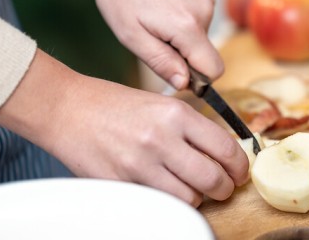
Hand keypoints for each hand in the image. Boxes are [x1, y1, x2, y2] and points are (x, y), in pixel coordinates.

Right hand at [0, 50, 248, 204]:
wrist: (67, 110)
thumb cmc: (115, 105)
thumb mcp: (161, 104)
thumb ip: (192, 127)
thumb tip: (222, 152)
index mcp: (176, 114)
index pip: (225, 148)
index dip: (239, 166)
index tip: (241, 171)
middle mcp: (161, 139)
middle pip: (212, 179)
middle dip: (225, 188)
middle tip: (225, 188)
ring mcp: (140, 165)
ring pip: (189, 198)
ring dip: (197, 198)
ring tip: (194, 189)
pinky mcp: (122, 185)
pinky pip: (159, 203)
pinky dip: (170, 202)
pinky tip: (169, 191)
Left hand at [72, 0, 220, 88]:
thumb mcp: (131, 37)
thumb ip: (162, 63)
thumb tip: (185, 84)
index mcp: (187, 26)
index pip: (214, 69)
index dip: (198, 79)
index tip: (176, 72)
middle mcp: (204, 10)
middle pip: (206, 51)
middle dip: (184, 53)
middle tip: (153, 37)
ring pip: (203, 33)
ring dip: (183, 33)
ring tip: (156, 16)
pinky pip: (202, 14)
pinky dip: (185, 15)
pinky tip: (164, 3)